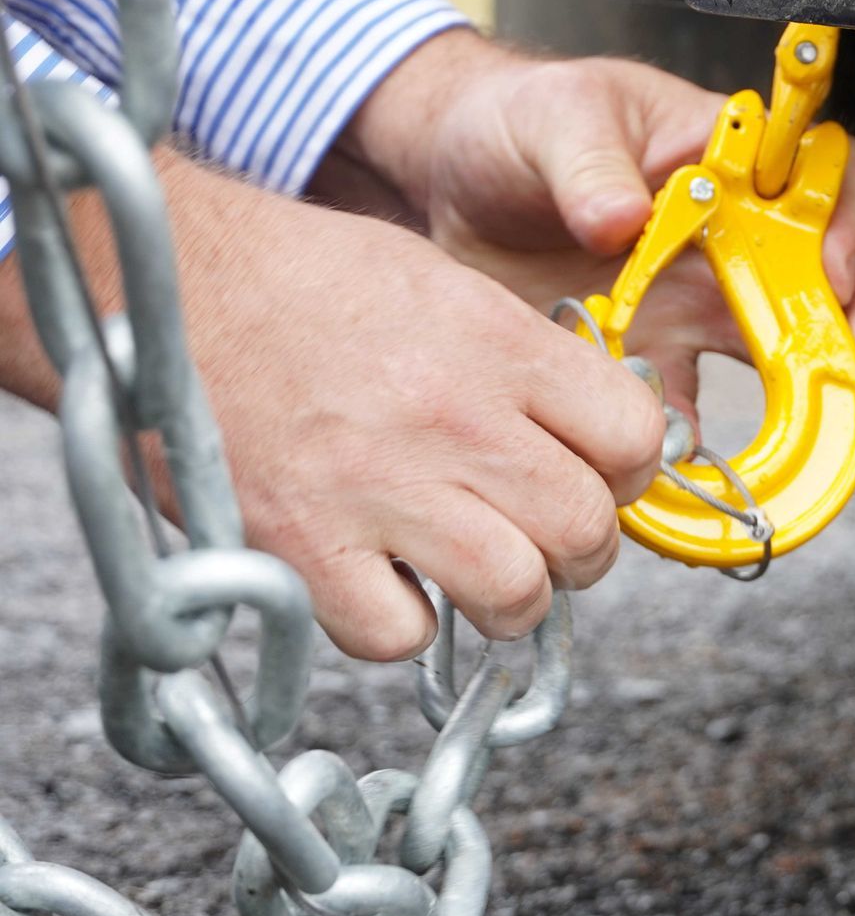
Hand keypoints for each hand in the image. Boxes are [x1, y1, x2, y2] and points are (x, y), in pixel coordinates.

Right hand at [8, 154, 668, 661]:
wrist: (158, 280)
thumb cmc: (306, 281)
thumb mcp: (448, 284)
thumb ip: (533, 363)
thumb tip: (605, 433)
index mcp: (499, 344)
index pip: (635, 438)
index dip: (630, 469)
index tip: (602, 472)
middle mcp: (453, 417)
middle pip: (588, 531)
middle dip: (581, 548)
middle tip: (544, 534)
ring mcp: (377, 488)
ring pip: (515, 595)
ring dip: (508, 598)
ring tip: (478, 570)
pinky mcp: (299, 547)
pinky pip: (398, 635)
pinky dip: (399, 624)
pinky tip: (384, 580)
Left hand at [326, 29, 854, 448]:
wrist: (446, 180)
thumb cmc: (518, 122)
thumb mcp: (552, 120)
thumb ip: (589, 163)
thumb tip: (623, 218)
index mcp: (733, 164)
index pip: (837, 180)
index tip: (832, 270)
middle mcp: (739, 238)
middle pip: (846, 278)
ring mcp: (705, 305)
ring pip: (800, 350)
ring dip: (832, 397)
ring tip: (850, 438)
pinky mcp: (662, 359)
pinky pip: (716, 413)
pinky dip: (734, 451)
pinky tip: (739, 480)